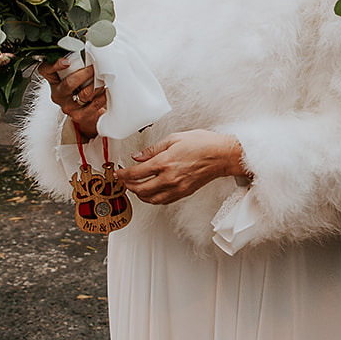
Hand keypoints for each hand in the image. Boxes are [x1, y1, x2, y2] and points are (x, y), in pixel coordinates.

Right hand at [39, 57, 107, 141]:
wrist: (85, 109)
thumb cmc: (79, 85)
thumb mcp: (73, 71)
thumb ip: (76, 59)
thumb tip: (90, 40)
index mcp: (53, 80)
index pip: (46, 70)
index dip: (55, 65)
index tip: (66, 61)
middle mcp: (58, 94)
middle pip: (69, 83)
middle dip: (85, 73)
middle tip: (95, 67)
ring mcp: (68, 106)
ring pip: (84, 94)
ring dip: (97, 85)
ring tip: (103, 79)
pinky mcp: (79, 116)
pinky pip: (93, 105)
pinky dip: (102, 96)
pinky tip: (106, 91)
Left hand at [119, 130, 249, 205]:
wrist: (222, 155)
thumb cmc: (202, 144)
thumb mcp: (174, 139)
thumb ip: (152, 149)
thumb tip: (137, 156)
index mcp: (165, 162)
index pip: (136, 173)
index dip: (123, 174)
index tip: (118, 172)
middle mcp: (169, 178)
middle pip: (140, 189)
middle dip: (128, 186)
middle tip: (123, 181)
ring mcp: (177, 188)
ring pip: (151, 199)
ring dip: (139, 195)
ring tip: (134, 188)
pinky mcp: (184, 193)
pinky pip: (163, 200)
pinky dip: (153, 198)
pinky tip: (150, 192)